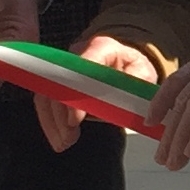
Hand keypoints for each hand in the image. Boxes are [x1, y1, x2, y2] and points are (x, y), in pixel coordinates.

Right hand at [42, 33, 154, 151]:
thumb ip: (134, 84)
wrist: (126, 66)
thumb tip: (122, 97)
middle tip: (70, 137)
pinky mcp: (58, 82)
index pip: (80, 68)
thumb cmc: (134, 70)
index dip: (74, 94)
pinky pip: (46, 102)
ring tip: (65, 142)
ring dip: (54, 121)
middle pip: (57, 83)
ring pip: (47, 94)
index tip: (75, 119)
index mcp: (102, 48)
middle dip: (61, 114)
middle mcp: (78, 53)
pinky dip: (51, 123)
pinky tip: (60, 138)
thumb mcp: (143, 75)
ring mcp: (65, 67)